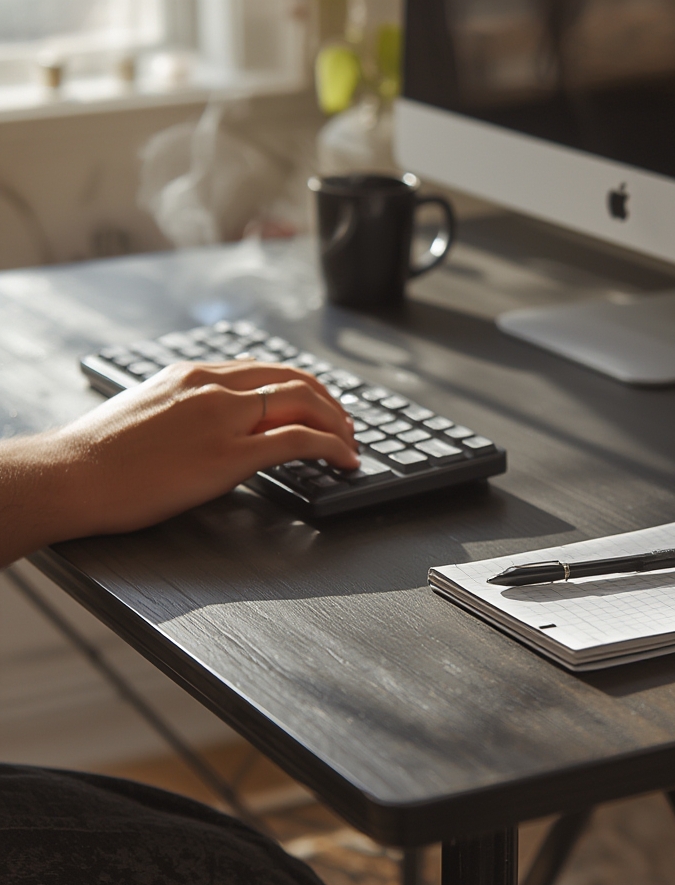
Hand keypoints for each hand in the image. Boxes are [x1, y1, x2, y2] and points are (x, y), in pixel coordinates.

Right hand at [0, 361, 358, 564]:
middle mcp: (212, 386)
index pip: (264, 369)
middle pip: (293, 380)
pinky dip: (331, 446)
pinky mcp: (229, 454)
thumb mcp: (146, 413)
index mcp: (192, 375)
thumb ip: (186, 412)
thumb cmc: (97, 455)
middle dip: (329, 402)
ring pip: (303, 403)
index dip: (301, 386)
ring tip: (350, 444)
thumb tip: (211, 431)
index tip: (316, 402)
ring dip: (337, 423)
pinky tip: (343, 459)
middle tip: (345, 425)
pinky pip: (298, 440)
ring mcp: (223, 417)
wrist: (72, 474)